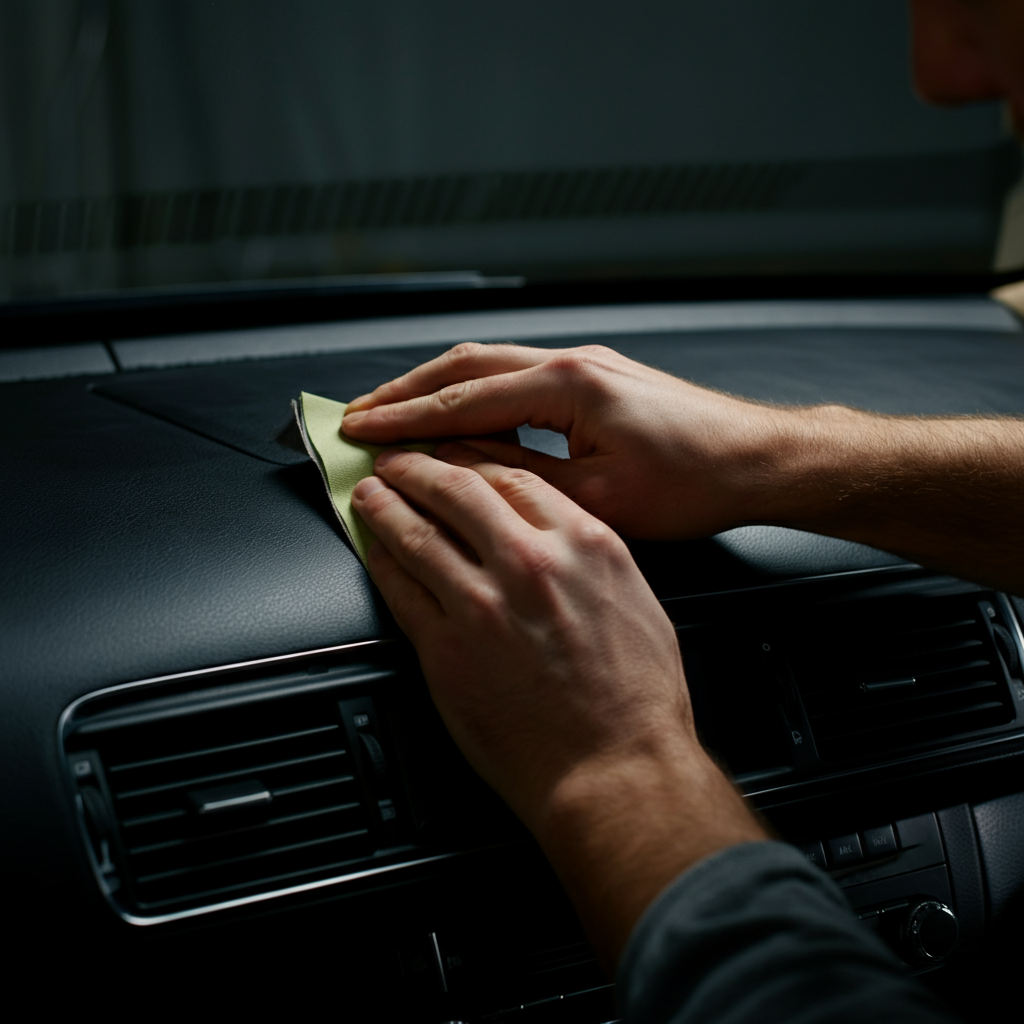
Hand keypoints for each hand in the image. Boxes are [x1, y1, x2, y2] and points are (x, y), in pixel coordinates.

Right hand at [343, 341, 1023, 593]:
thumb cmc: (694, 482)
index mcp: (567, 386)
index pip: (462, 401)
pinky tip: (459, 415)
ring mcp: (585, 365)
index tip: (358, 431)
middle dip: (406, 390)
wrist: (757, 460)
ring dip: (437, 388)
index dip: (404, 419)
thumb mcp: (596, 499)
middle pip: (465, 365)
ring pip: (489, 365)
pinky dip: (475, 394)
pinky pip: (516, 377)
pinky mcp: (595, 379)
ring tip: (394, 411)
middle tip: (356, 413)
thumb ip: (517, 479)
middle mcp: (572, 363)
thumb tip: (455, 468)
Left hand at [351, 443, 765, 965]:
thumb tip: (552, 536)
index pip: (513, 476)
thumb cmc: (636, 699)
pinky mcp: (446, 649)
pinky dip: (381, 561)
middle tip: (397, 460)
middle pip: (456, 490)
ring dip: (385, 506)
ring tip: (369, 493)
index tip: (456, 455)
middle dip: (418, 467)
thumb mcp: (636, 601)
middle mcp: (530, 562)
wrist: (616, 769)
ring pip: (417, 533)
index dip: (472, 458)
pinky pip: (400, 589)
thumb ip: (589, 557)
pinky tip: (374, 549)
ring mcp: (482, 604)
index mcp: (584, 544)